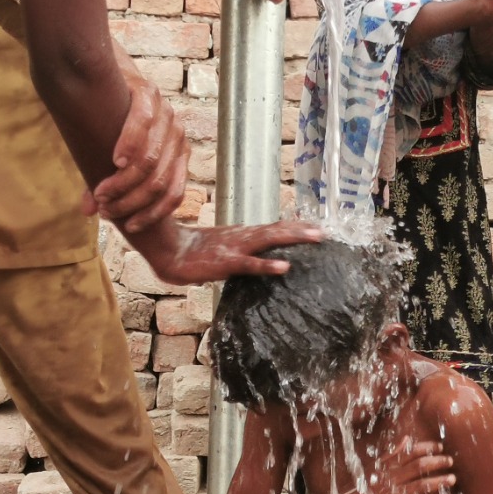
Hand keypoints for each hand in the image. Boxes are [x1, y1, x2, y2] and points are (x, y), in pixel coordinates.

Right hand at [85, 68, 187, 233]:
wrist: (104, 74)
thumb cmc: (110, 122)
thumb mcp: (111, 157)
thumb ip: (105, 183)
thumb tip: (89, 213)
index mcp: (177, 155)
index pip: (174, 193)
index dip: (152, 214)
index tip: (129, 225)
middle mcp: (177, 136)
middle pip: (159, 181)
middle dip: (131, 200)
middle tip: (106, 208)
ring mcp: (166, 114)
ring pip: (151, 160)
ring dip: (125, 182)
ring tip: (102, 192)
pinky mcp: (149, 94)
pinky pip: (143, 125)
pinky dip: (130, 145)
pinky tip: (115, 161)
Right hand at [127, 219, 320, 284]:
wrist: (167, 250)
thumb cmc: (193, 252)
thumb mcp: (222, 249)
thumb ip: (240, 250)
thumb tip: (255, 255)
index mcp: (243, 234)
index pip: (274, 227)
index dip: (296, 226)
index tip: (317, 227)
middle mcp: (243, 236)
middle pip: (278, 230)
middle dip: (302, 230)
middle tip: (325, 231)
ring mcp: (236, 248)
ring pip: (269, 240)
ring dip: (294, 238)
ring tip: (316, 237)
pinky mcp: (226, 263)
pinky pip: (251, 265)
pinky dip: (268, 265)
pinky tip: (285, 266)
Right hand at [333, 439, 455, 493]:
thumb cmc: (364, 486)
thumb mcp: (376, 467)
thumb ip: (393, 454)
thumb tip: (408, 439)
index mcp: (386, 467)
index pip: (409, 453)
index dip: (426, 449)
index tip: (440, 447)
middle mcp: (389, 479)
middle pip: (416, 467)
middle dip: (435, 463)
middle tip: (450, 461)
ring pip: (418, 487)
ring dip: (437, 482)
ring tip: (452, 479)